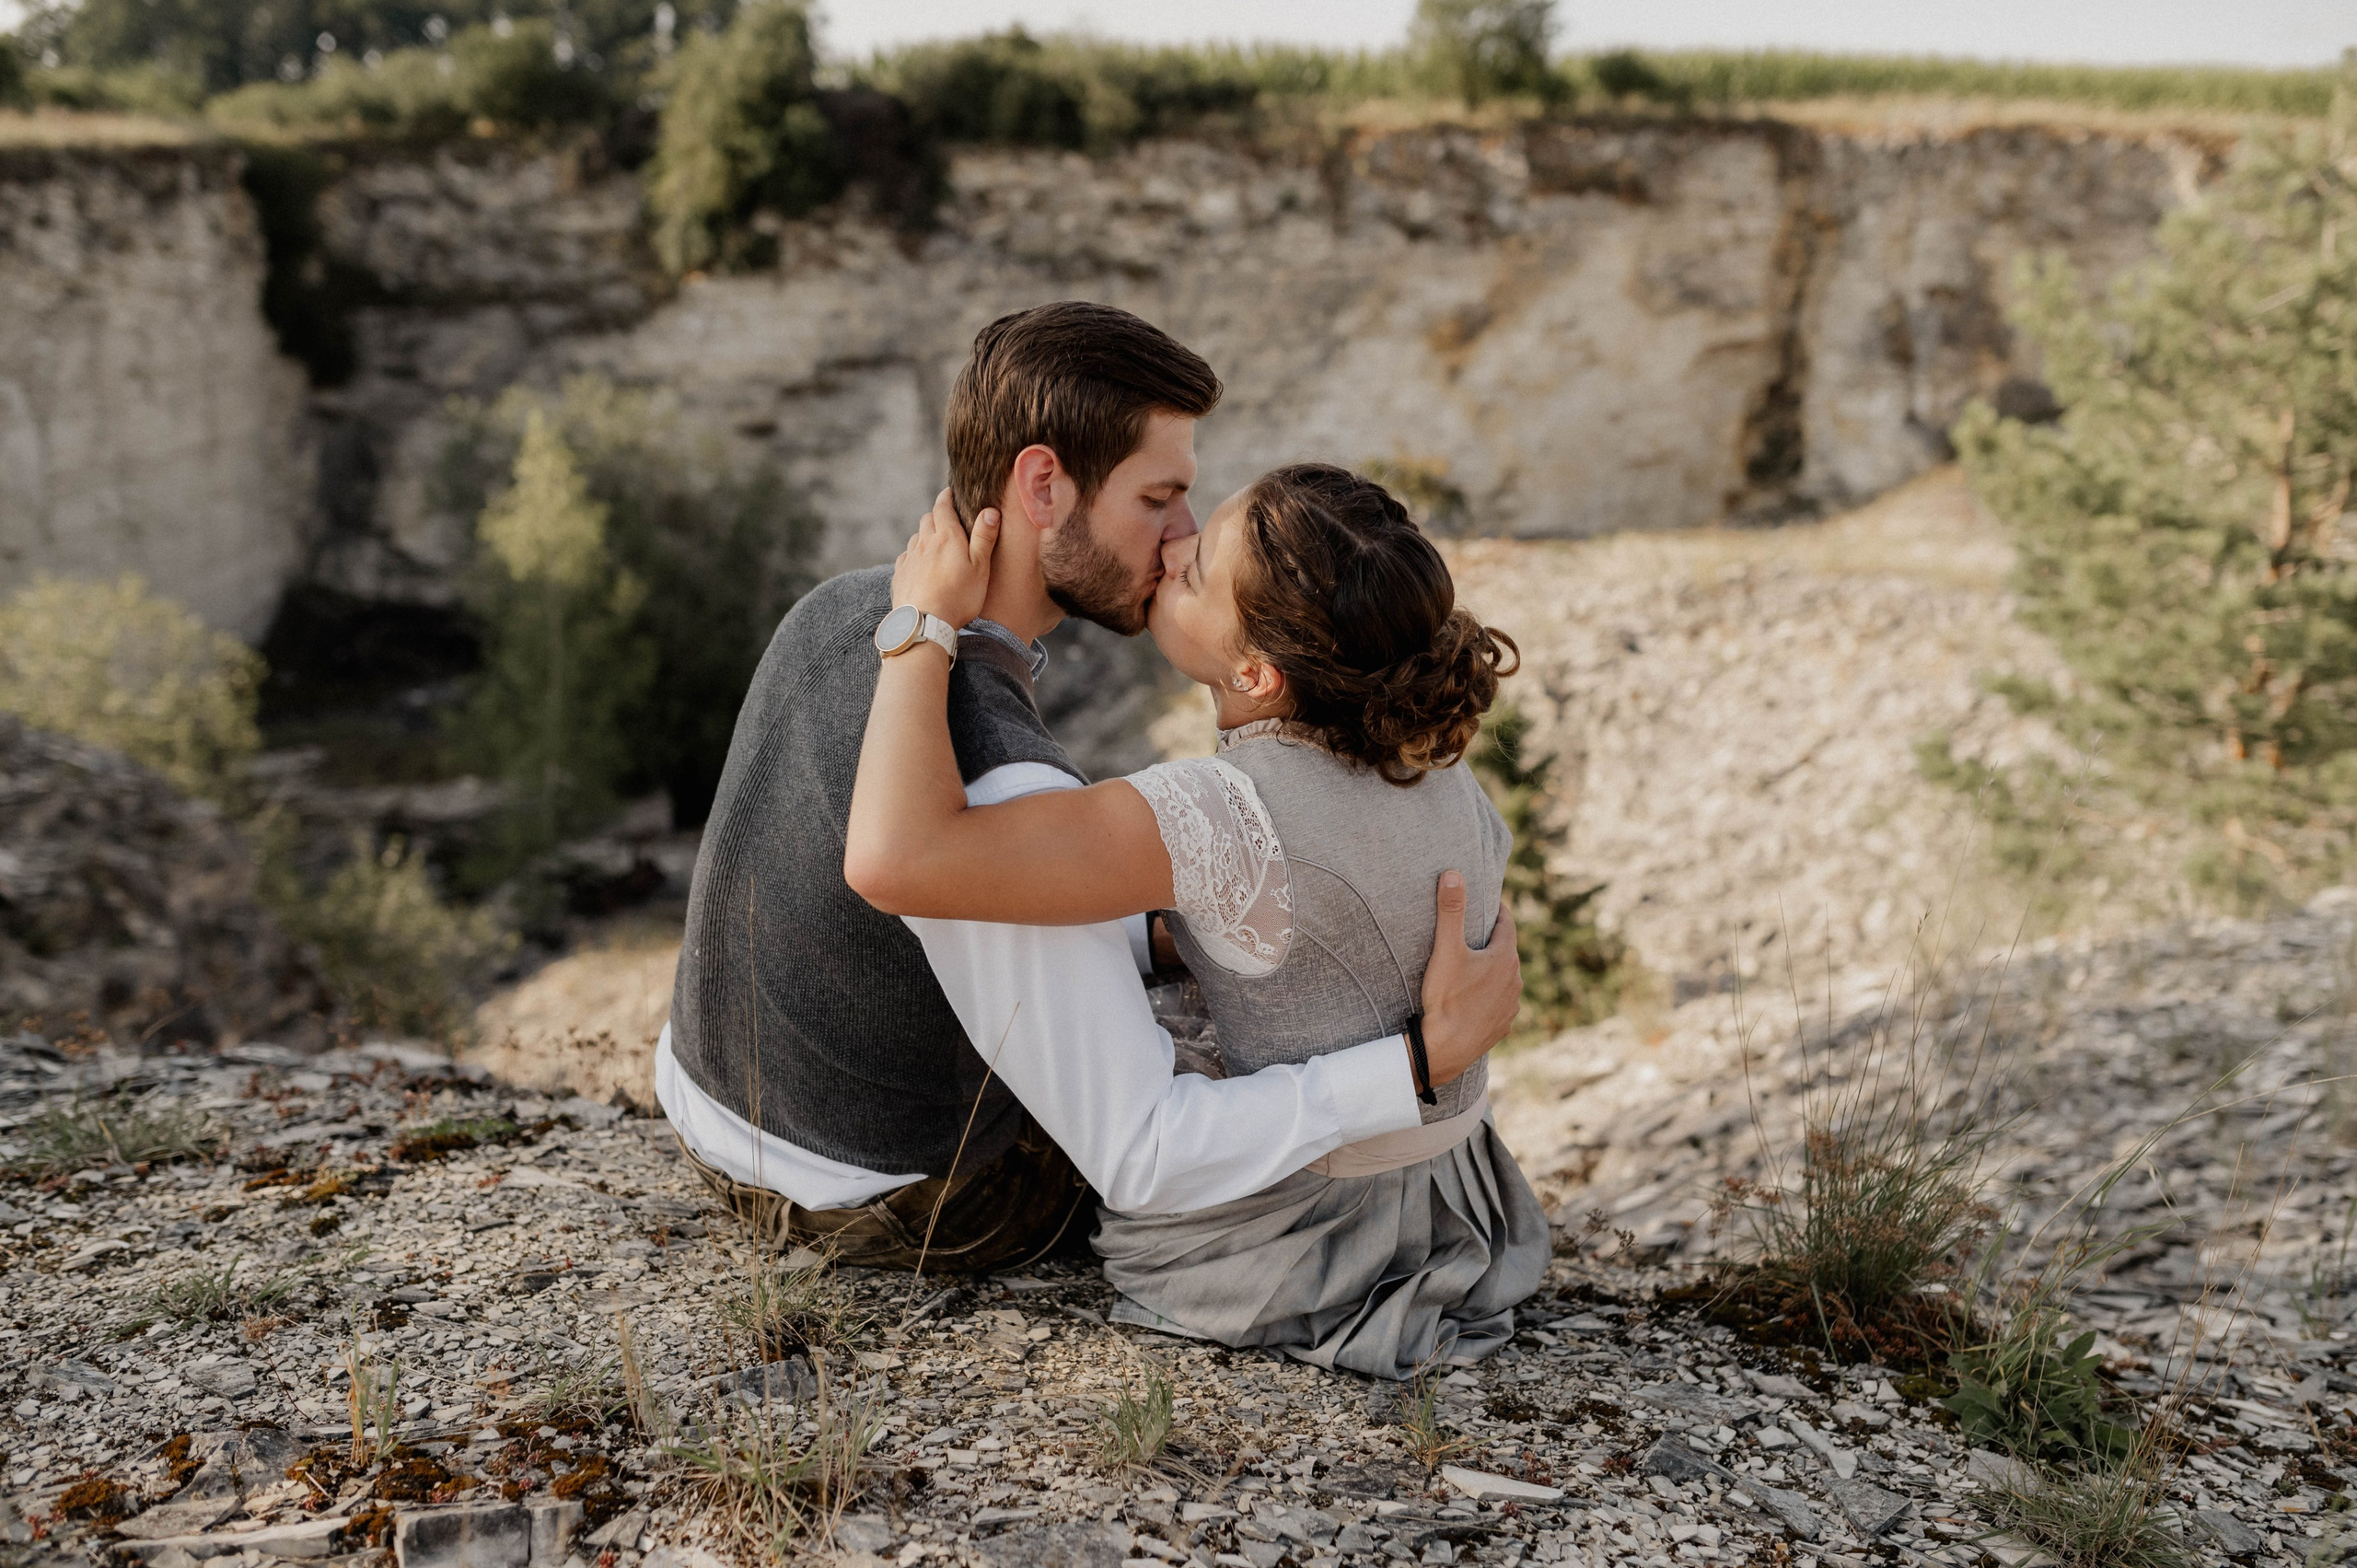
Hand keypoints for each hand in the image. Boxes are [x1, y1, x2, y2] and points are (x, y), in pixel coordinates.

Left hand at [891, 489, 998, 627]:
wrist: (924, 623)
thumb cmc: (958, 597)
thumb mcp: (980, 568)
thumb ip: (984, 538)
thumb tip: (990, 510)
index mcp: (946, 537)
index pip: (942, 507)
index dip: (946, 497)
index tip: (950, 492)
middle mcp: (924, 542)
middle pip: (927, 520)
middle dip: (937, 516)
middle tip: (947, 520)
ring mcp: (909, 558)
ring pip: (916, 538)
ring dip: (925, 536)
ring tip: (935, 545)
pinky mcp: (900, 575)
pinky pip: (906, 557)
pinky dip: (914, 556)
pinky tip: (920, 566)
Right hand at [1417, 871, 1520, 1086]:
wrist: (1446, 1048)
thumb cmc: (1447, 998)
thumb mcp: (1446, 950)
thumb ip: (1450, 911)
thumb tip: (1453, 874)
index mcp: (1505, 957)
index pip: (1506, 924)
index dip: (1495, 911)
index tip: (1487, 903)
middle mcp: (1515, 980)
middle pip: (1506, 951)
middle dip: (1492, 941)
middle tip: (1473, 933)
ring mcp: (1511, 1005)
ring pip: (1505, 978)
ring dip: (1492, 970)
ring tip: (1472, 967)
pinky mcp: (1502, 1025)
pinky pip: (1499, 1002)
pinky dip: (1490, 995)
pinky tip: (1474, 997)